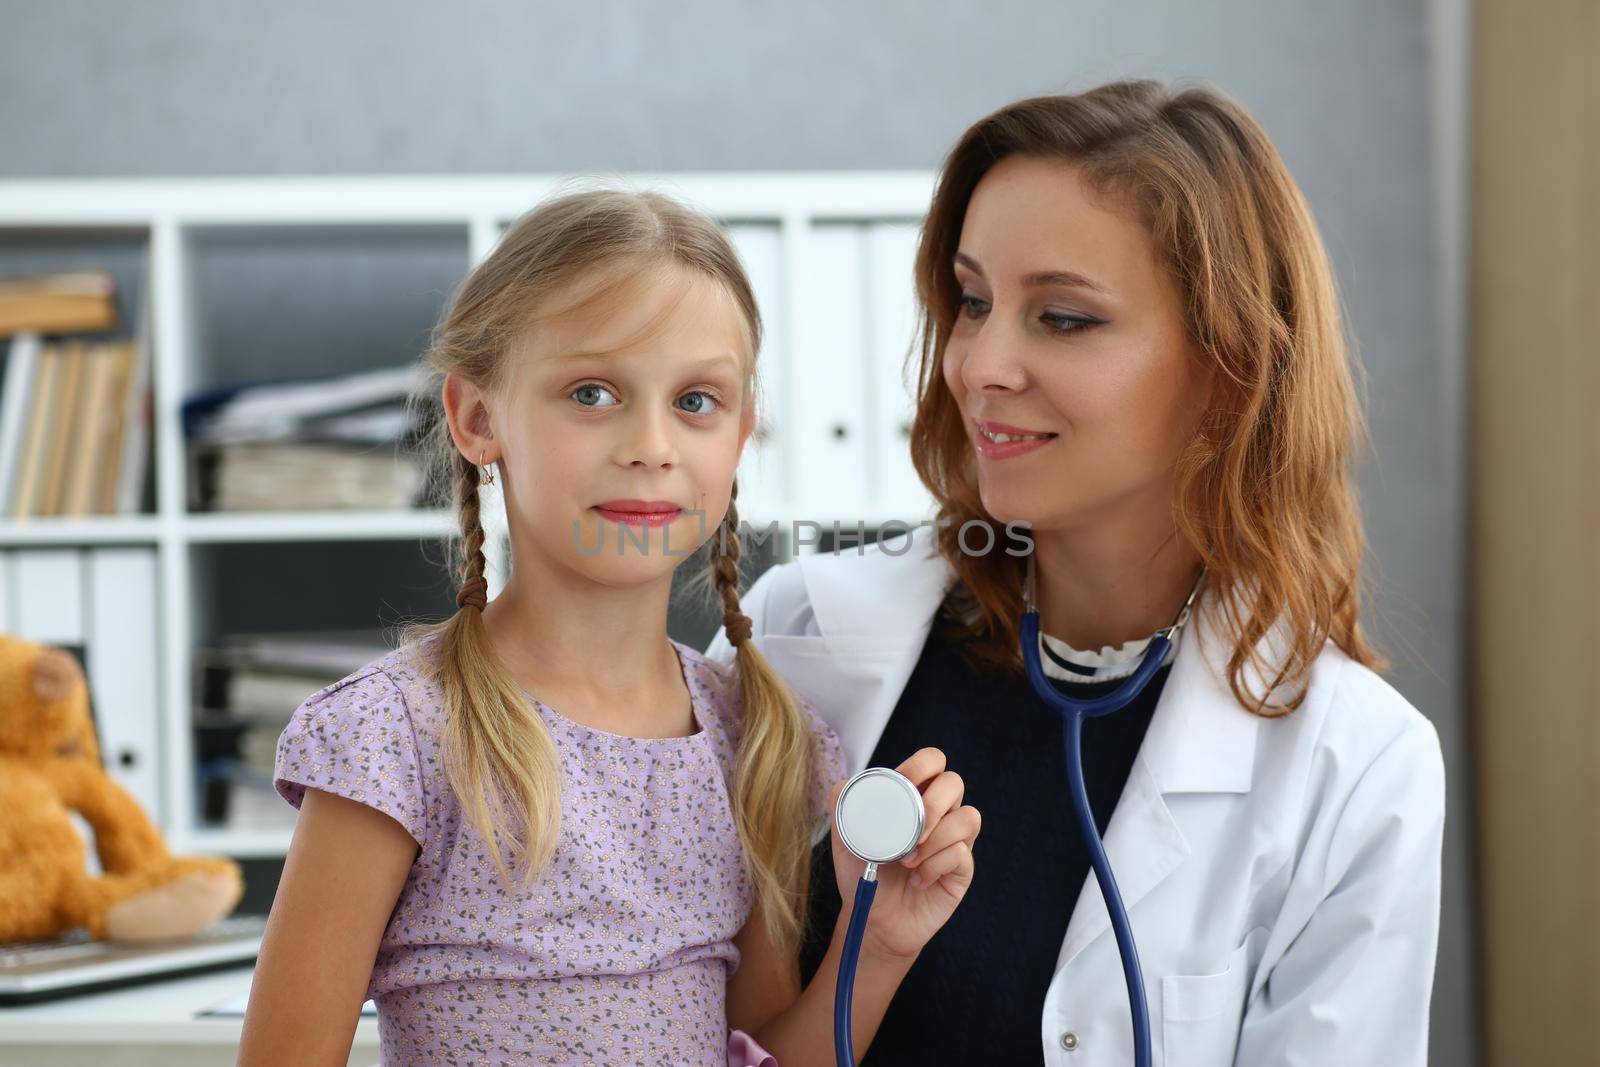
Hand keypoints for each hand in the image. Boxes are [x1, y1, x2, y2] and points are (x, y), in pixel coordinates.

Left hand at [828, 747, 980, 963]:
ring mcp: (954, 840)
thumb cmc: (862, 872)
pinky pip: (962, 854)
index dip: (922, 764)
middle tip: (913, 829)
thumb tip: (842, 785)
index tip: (903, 782)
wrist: (873, 918)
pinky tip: (916, 880)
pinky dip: (934, 866)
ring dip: (936, 839)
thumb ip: (842, 807)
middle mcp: (939, 813)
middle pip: (955, 783)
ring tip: (908, 860)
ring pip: (968, 817)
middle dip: (935, 803)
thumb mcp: (845, 838)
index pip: (932, 761)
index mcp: (913, 796)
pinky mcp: (963, 869)